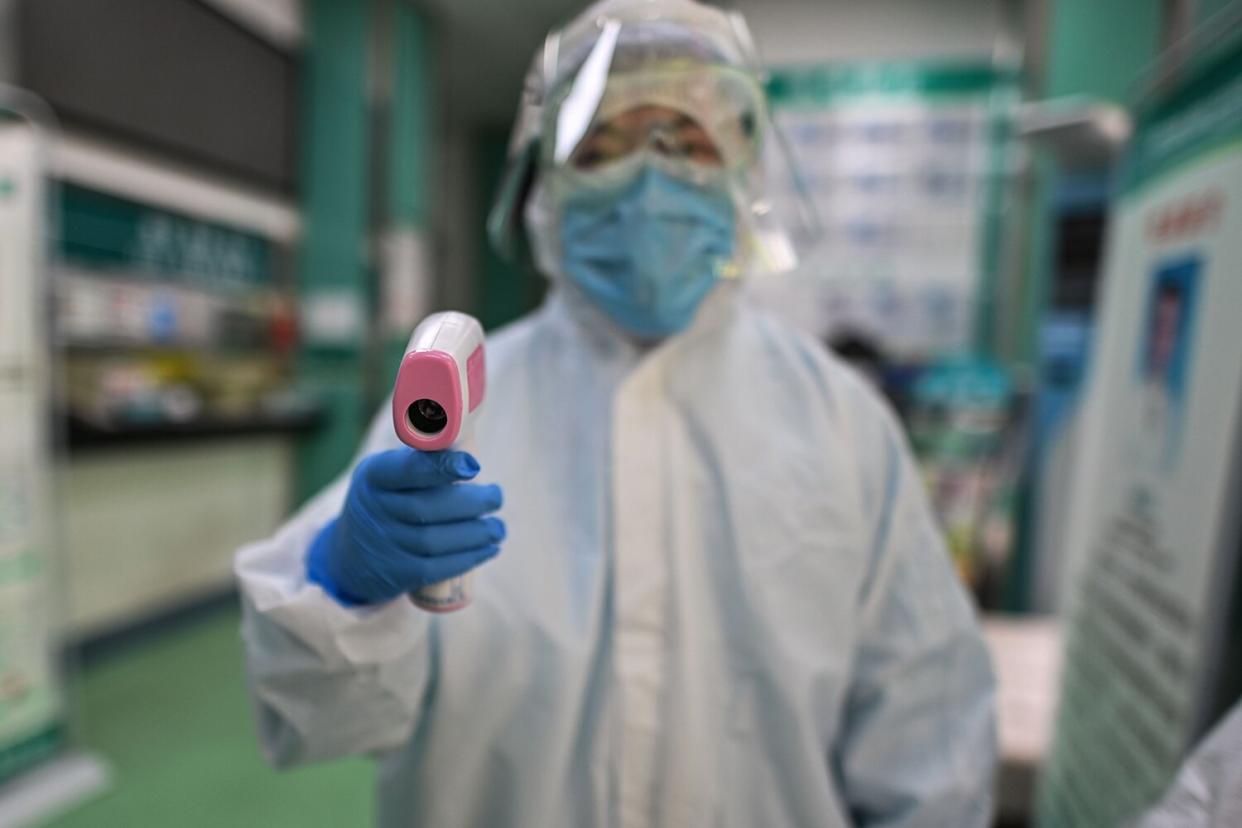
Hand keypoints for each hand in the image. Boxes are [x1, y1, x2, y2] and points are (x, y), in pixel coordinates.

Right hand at [307, 448, 504, 604]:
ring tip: (499, 528)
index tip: (474, 466)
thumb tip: (472, 444)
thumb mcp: (389, 472)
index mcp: (375, 476)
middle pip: (428, 507)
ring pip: (435, 540)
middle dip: (472, 503)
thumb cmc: (388, 499)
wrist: (353, 555)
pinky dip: (468, 558)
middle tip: (497, 497)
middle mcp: (374, 509)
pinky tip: (489, 549)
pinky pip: (437, 567)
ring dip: (477, 533)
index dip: (442, 467)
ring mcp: (384, 544)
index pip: (408, 469)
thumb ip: (424, 459)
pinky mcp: (397, 573)